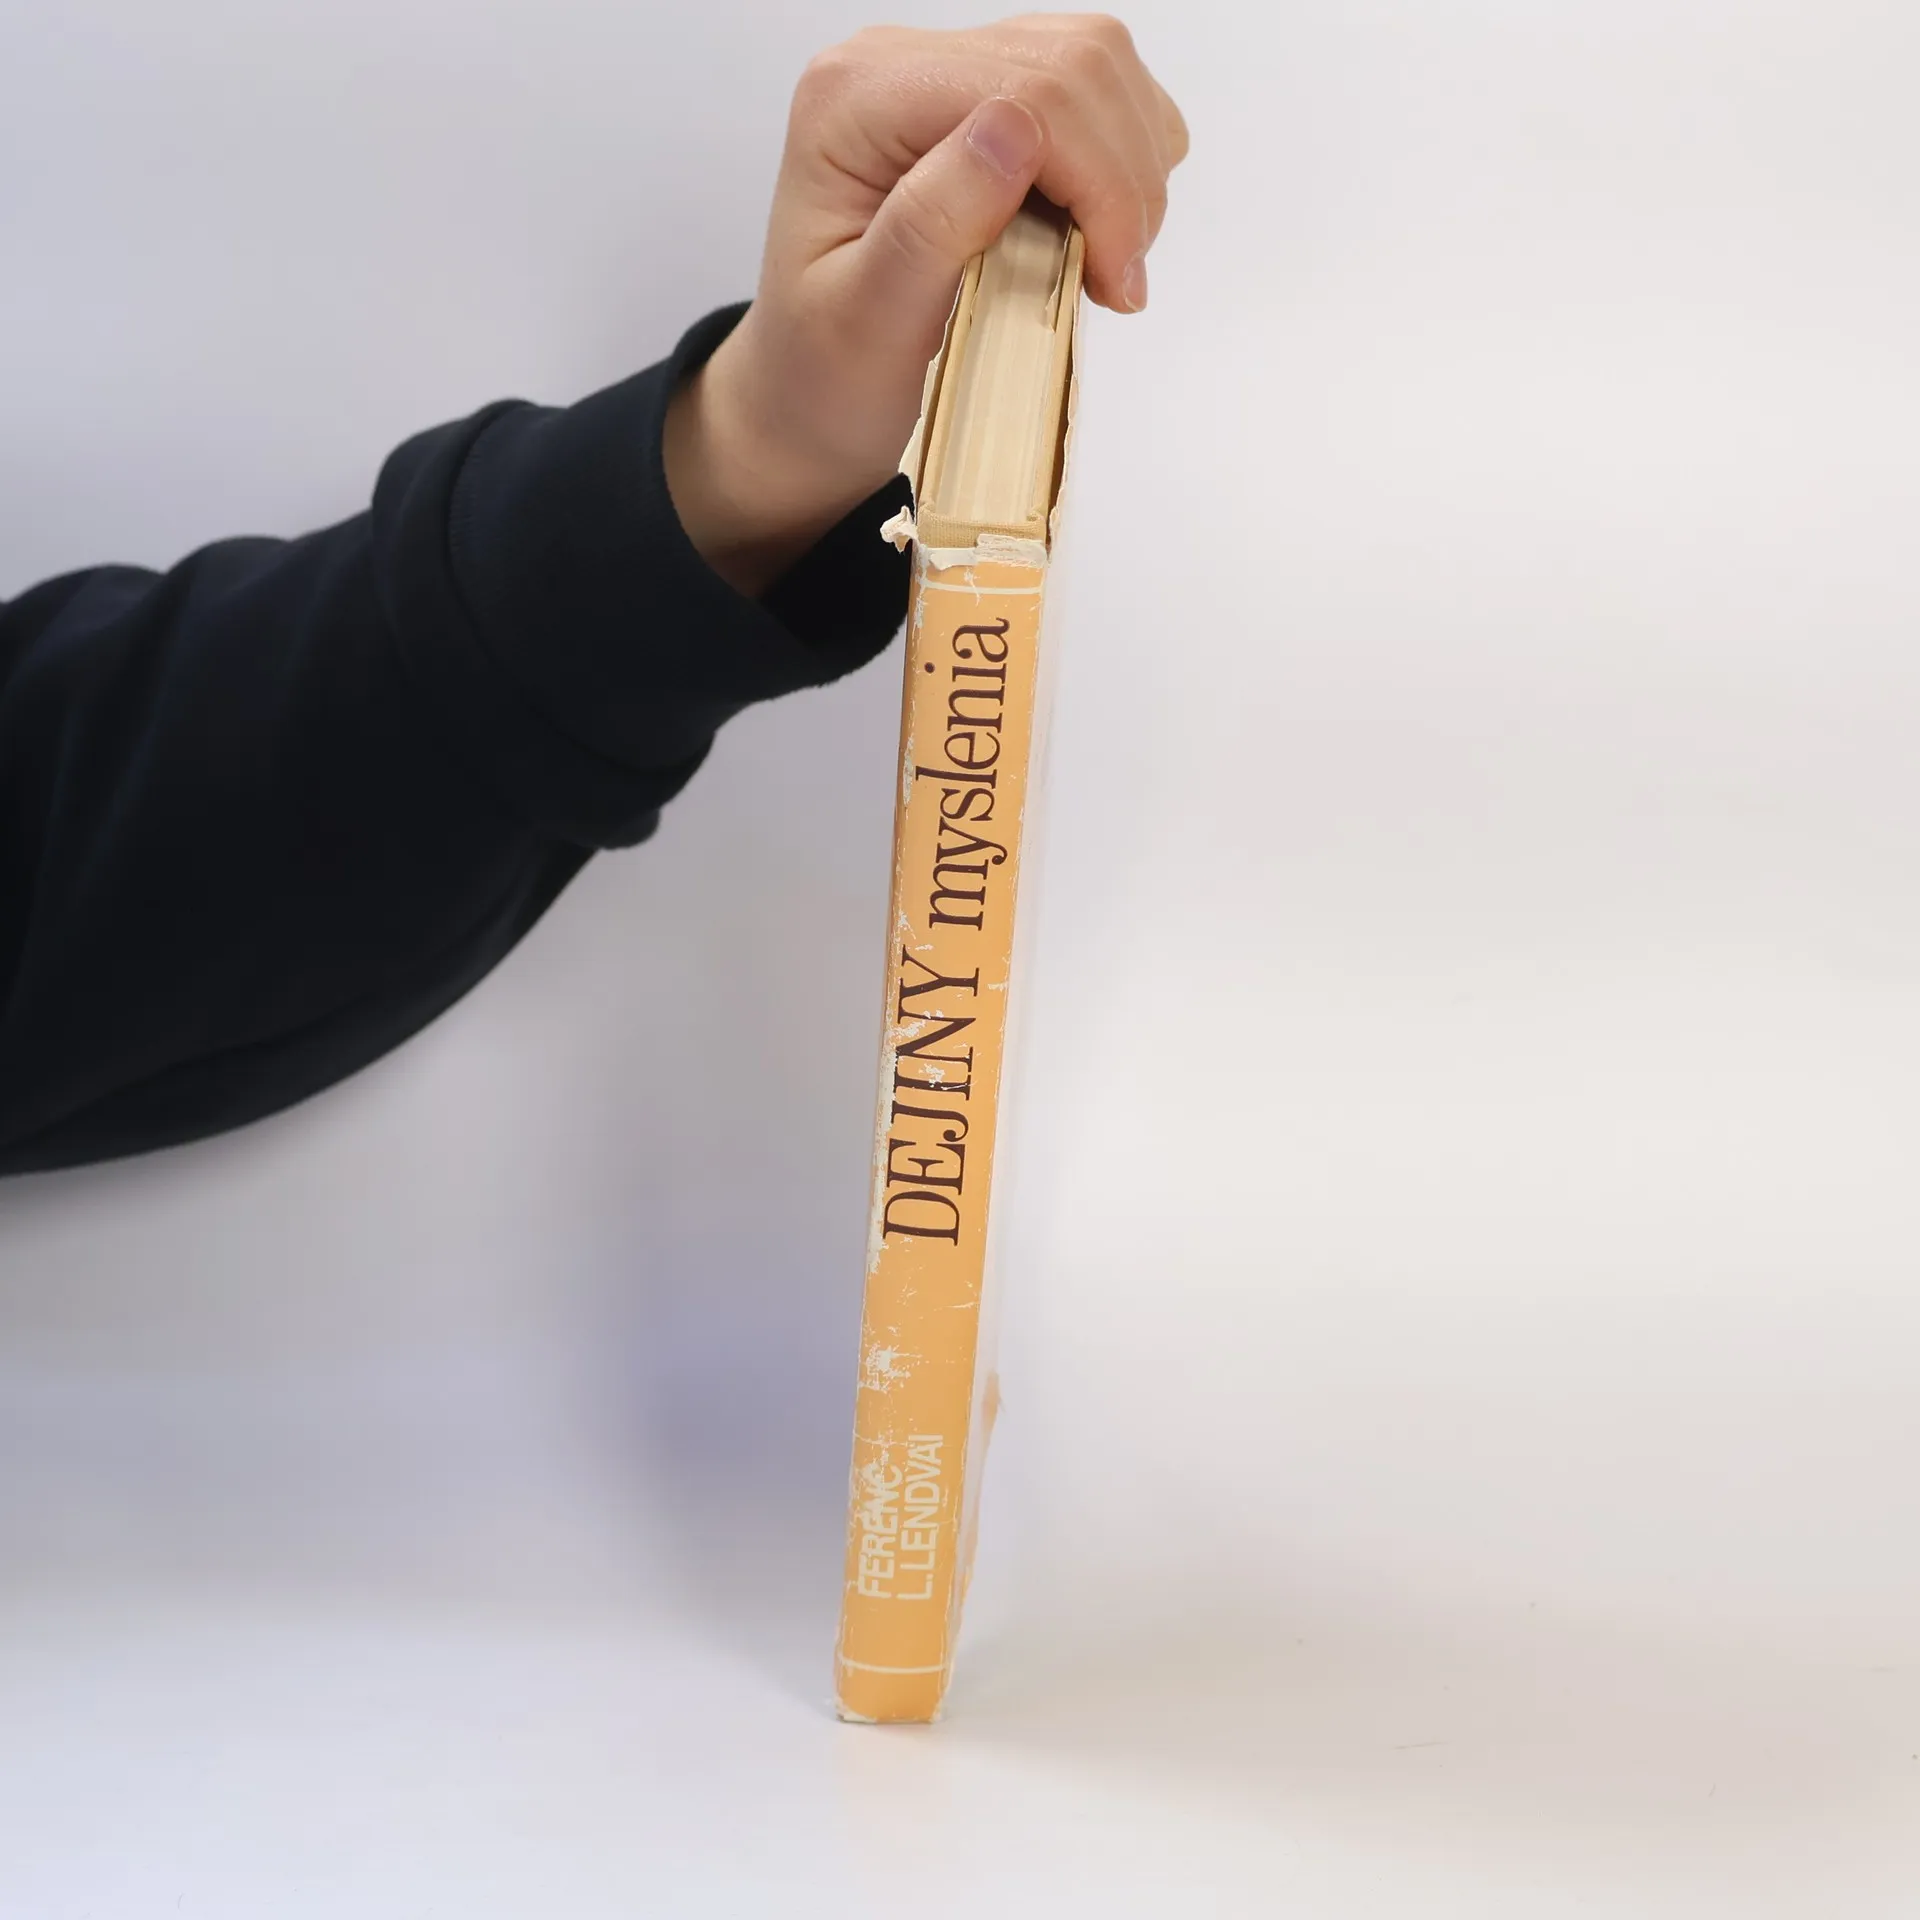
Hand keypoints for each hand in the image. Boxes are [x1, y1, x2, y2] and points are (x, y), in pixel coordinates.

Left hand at [663, 14, 1188, 595]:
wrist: (807, 400)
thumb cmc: (825, 379)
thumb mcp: (864, 324)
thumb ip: (929, 224)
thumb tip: (1015, 129)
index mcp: (855, 101)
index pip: (1025, 89)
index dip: (1098, 180)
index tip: (1112, 283)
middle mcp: (897, 63)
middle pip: (1074, 63)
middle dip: (1122, 177)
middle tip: (1112, 283)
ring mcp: (946, 74)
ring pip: (1097, 68)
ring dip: (1131, 168)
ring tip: (1103, 264)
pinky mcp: (986, 102)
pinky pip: (1095, 96)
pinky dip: (1120, 163)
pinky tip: (1093, 232)